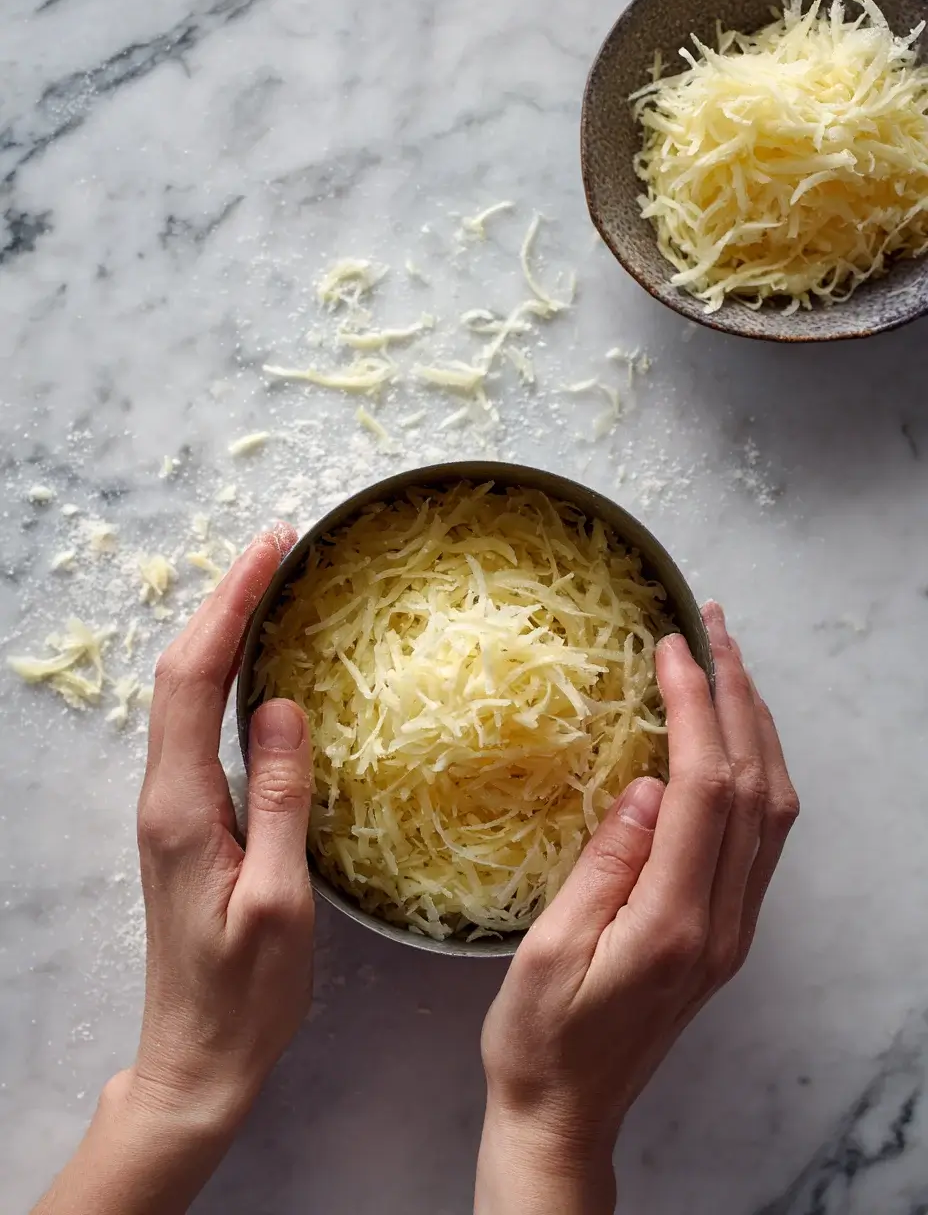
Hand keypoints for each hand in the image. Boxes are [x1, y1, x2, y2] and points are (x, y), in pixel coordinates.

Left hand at [32, 526, 315, 1214]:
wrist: (197, 1055)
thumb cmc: (245, 992)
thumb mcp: (278, 899)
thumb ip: (282, 800)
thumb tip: (285, 706)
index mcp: (182, 806)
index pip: (196, 680)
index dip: (231, 606)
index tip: (273, 550)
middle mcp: (165, 795)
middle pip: (182, 673)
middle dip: (225, 600)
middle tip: (279, 547)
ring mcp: (173, 806)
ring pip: (188, 695)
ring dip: (224, 632)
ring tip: (273, 586)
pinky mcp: (189, 820)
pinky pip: (203, 726)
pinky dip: (229, 677)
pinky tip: (262, 667)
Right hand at [476, 603, 798, 1214]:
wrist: (568, 1114)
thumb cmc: (540, 1040)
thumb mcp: (547, 952)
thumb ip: (604, 867)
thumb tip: (646, 786)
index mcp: (674, 922)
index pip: (702, 789)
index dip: (693, 707)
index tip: (670, 648)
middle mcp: (721, 922)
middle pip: (754, 786)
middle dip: (737, 694)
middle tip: (710, 626)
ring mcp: (732, 928)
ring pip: (771, 808)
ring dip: (755, 726)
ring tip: (728, 662)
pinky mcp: (726, 931)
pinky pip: (762, 835)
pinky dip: (755, 770)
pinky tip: (731, 739)